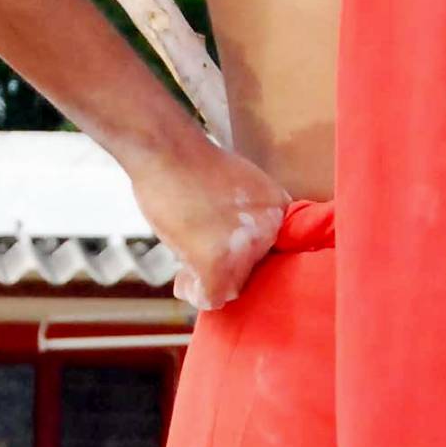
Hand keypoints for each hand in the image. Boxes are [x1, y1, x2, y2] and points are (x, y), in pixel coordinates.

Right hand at [125, 132, 288, 313]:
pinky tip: (183, 277)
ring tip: (188, 261)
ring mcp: (245, 248)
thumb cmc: (192, 165)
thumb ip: (247, 219)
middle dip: (226, 269)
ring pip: (232, 289)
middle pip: (252, 273)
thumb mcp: (238, 187)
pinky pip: (211, 298)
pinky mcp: (216, 262)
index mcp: (279, 209)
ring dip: (208, 281)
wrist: (165, 147)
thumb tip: (237, 251)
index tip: (228, 254)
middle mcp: (270, 229)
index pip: (276, 254)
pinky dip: (194, 292)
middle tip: (200, 251)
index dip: (248, 259)